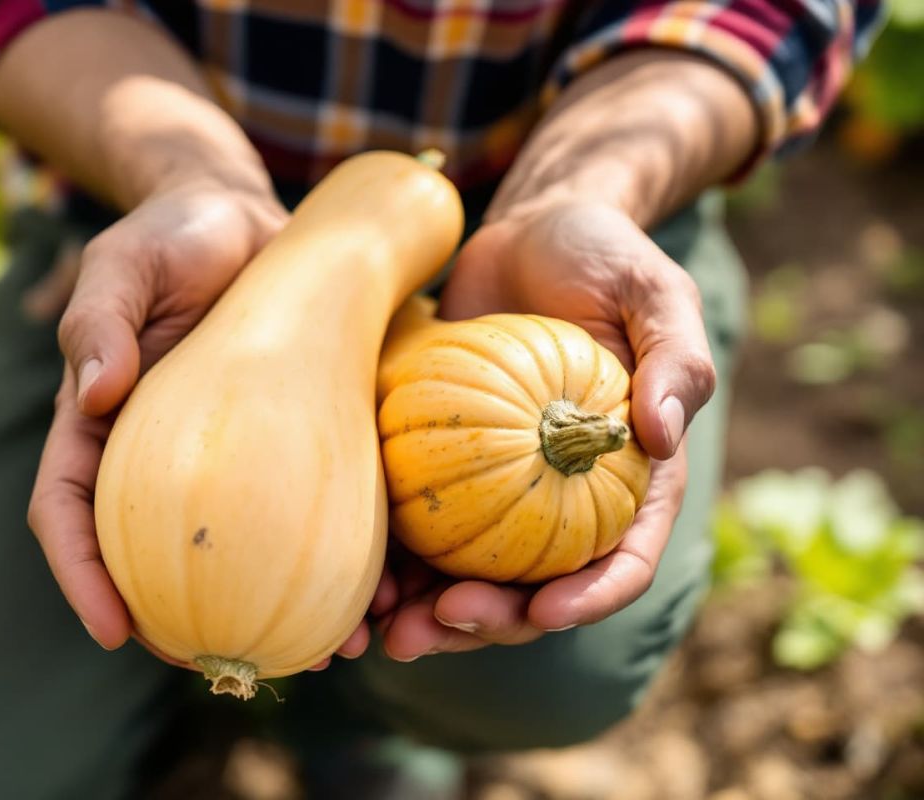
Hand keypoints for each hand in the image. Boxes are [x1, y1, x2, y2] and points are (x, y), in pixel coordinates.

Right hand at [25, 180, 302, 654]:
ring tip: (326, 652)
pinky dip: (336, 562)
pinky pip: (307, 515)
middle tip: (217, 666)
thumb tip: (93, 392)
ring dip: (277, 614)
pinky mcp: (287, 448)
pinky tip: (379, 592)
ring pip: (240, 556)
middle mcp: (156, 459)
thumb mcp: (126, 263)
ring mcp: (224, 462)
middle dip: (180, 625)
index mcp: (97, 425)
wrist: (249, 222)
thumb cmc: (174, 237)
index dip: (82, 575)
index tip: (112, 630)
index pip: (69, 510)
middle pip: (153, 559)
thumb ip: (100, 320)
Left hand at [377, 198, 714, 660]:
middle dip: (492, 622)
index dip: (590, 596)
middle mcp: (566, 496)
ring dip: (432, 613)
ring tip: (386, 627)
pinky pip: (422, 526)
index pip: (622, 557)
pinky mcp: (448, 466)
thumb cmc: (601, 255)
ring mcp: (503, 487)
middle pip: (537, 586)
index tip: (546, 611)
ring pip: (471, 575)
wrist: (526, 232)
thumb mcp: (654, 291)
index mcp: (630, 477)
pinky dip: (394, 561)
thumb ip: (676, 358)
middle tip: (441, 623)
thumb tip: (663, 434)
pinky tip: (358, 578)